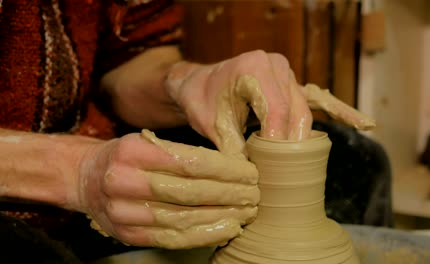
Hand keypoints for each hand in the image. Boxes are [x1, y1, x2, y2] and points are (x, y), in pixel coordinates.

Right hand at [76, 130, 258, 248]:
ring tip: (246, 213)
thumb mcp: (147, 142)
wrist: (86, 179)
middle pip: (189, 191)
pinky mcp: (127, 234)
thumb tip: (231, 165)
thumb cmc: (126, 157)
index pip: (190, 162)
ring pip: (183, 217)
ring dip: (221, 217)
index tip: (250, 172)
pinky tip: (225, 229)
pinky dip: (202, 235)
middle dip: (229, 194)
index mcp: (133, 150)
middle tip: (255, 194)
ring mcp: (123, 211)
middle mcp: (124, 181)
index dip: (225, 170)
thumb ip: (181, 153)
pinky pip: (171, 238)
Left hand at [165, 50, 374, 156]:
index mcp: (254, 67)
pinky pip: (317, 99)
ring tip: (305, 163)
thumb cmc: (203, 100)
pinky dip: (338, 112)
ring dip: (305, 135)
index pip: (275, 109)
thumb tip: (254, 178)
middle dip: (295, 142)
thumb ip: (233, 149)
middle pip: (296, 109)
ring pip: (305, 108)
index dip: (278, 140)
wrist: (198, 83)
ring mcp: (286, 73)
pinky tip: (365, 124)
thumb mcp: (212, 125)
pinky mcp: (291, 83)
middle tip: (292, 170)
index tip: (276, 165)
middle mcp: (275, 65)